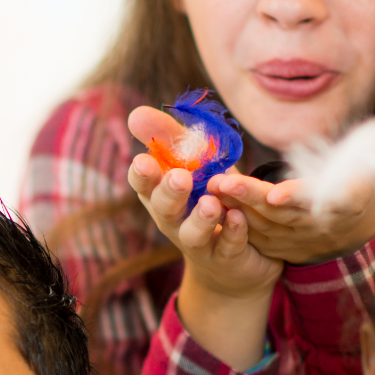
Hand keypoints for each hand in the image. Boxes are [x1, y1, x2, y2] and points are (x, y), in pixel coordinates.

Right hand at [127, 107, 282, 301]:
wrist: (233, 261)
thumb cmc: (208, 202)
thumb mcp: (192, 167)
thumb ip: (170, 139)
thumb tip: (135, 114)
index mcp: (161, 196)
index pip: (143, 185)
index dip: (142, 175)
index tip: (144, 160)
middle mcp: (174, 222)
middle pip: (164, 209)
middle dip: (169, 193)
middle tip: (179, 177)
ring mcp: (199, 243)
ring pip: (192, 234)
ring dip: (200, 218)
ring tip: (211, 202)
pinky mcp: (226, 257)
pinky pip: (227, 246)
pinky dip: (232, 232)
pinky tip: (239, 216)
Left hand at [208, 116, 374, 264]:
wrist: (351, 235)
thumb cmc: (366, 192)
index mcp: (350, 206)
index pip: (328, 202)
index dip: (303, 197)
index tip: (278, 193)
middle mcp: (321, 226)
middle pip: (285, 213)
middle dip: (253, 198)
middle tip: (224, 182)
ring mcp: (298, 239)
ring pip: (264, 224)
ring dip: (237, 206)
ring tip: (212, 185)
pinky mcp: (279, 246)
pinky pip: (253, 235)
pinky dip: (233, 220)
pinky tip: (212, 201)